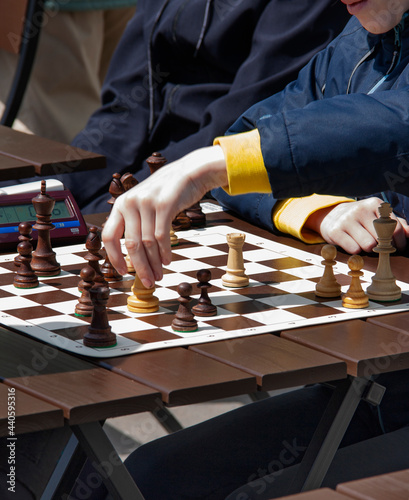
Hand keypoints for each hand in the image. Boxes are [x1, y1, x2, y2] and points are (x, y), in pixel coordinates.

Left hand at [102, 146, 226, 287]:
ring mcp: (147, 202)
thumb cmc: (167, 192)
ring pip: (148, 243)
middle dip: (140, 267)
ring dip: (154, 263)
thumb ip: (136, 223)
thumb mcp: (144, 203)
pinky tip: (167, 261)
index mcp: (121, 204)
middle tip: (147, 282)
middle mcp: (130, 202)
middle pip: (131, 244)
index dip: (114, 258)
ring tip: (159, 274)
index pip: (109, 236)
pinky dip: (164, 253)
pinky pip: (162, 236)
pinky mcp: (164, 204)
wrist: (190, 172)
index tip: (123, 272)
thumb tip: (134, 256)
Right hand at [305, 197, 408, 253]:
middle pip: (381, 238)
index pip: (395, 227)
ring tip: (365, 245)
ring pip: (368, 245)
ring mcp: (346, 220)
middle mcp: (360, 209)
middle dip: (383, 246)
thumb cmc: (361, 219)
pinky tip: (354, 245)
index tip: (399, 248)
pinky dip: (356, 251)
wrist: (331, 216)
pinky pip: (354, 249)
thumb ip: (396, 224)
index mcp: (375, 204)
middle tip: (380, 248)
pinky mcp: (335, 231)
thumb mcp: (378, 216)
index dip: (400, 242)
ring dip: (368, 249)